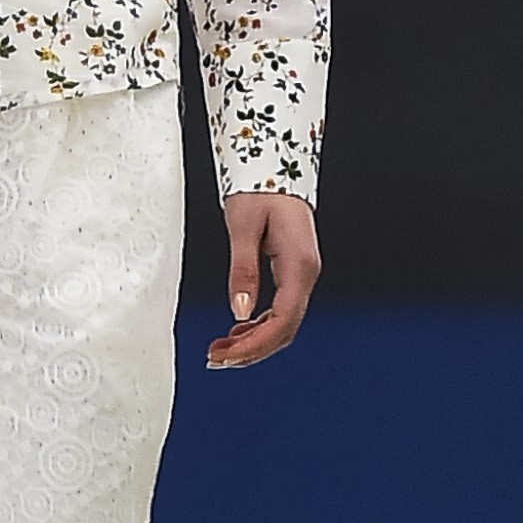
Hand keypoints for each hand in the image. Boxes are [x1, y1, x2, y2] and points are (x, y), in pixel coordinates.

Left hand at [206, 191, 319, 369]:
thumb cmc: (260, 188)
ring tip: (222, 349)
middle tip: (217, 358)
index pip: (283, 319)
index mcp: (299, 264)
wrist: (275, 163)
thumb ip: (243, 270)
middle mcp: (306, 272)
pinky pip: (281, 308)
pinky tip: (238, 330)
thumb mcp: (243, 226)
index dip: (256, 344)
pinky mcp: (293, 269)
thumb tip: (240, 310)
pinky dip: (260, 324)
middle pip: (285, 328)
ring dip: (254, 340)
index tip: (228, 355)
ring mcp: (302, 272)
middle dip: (252, 349)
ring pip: (283, 322)